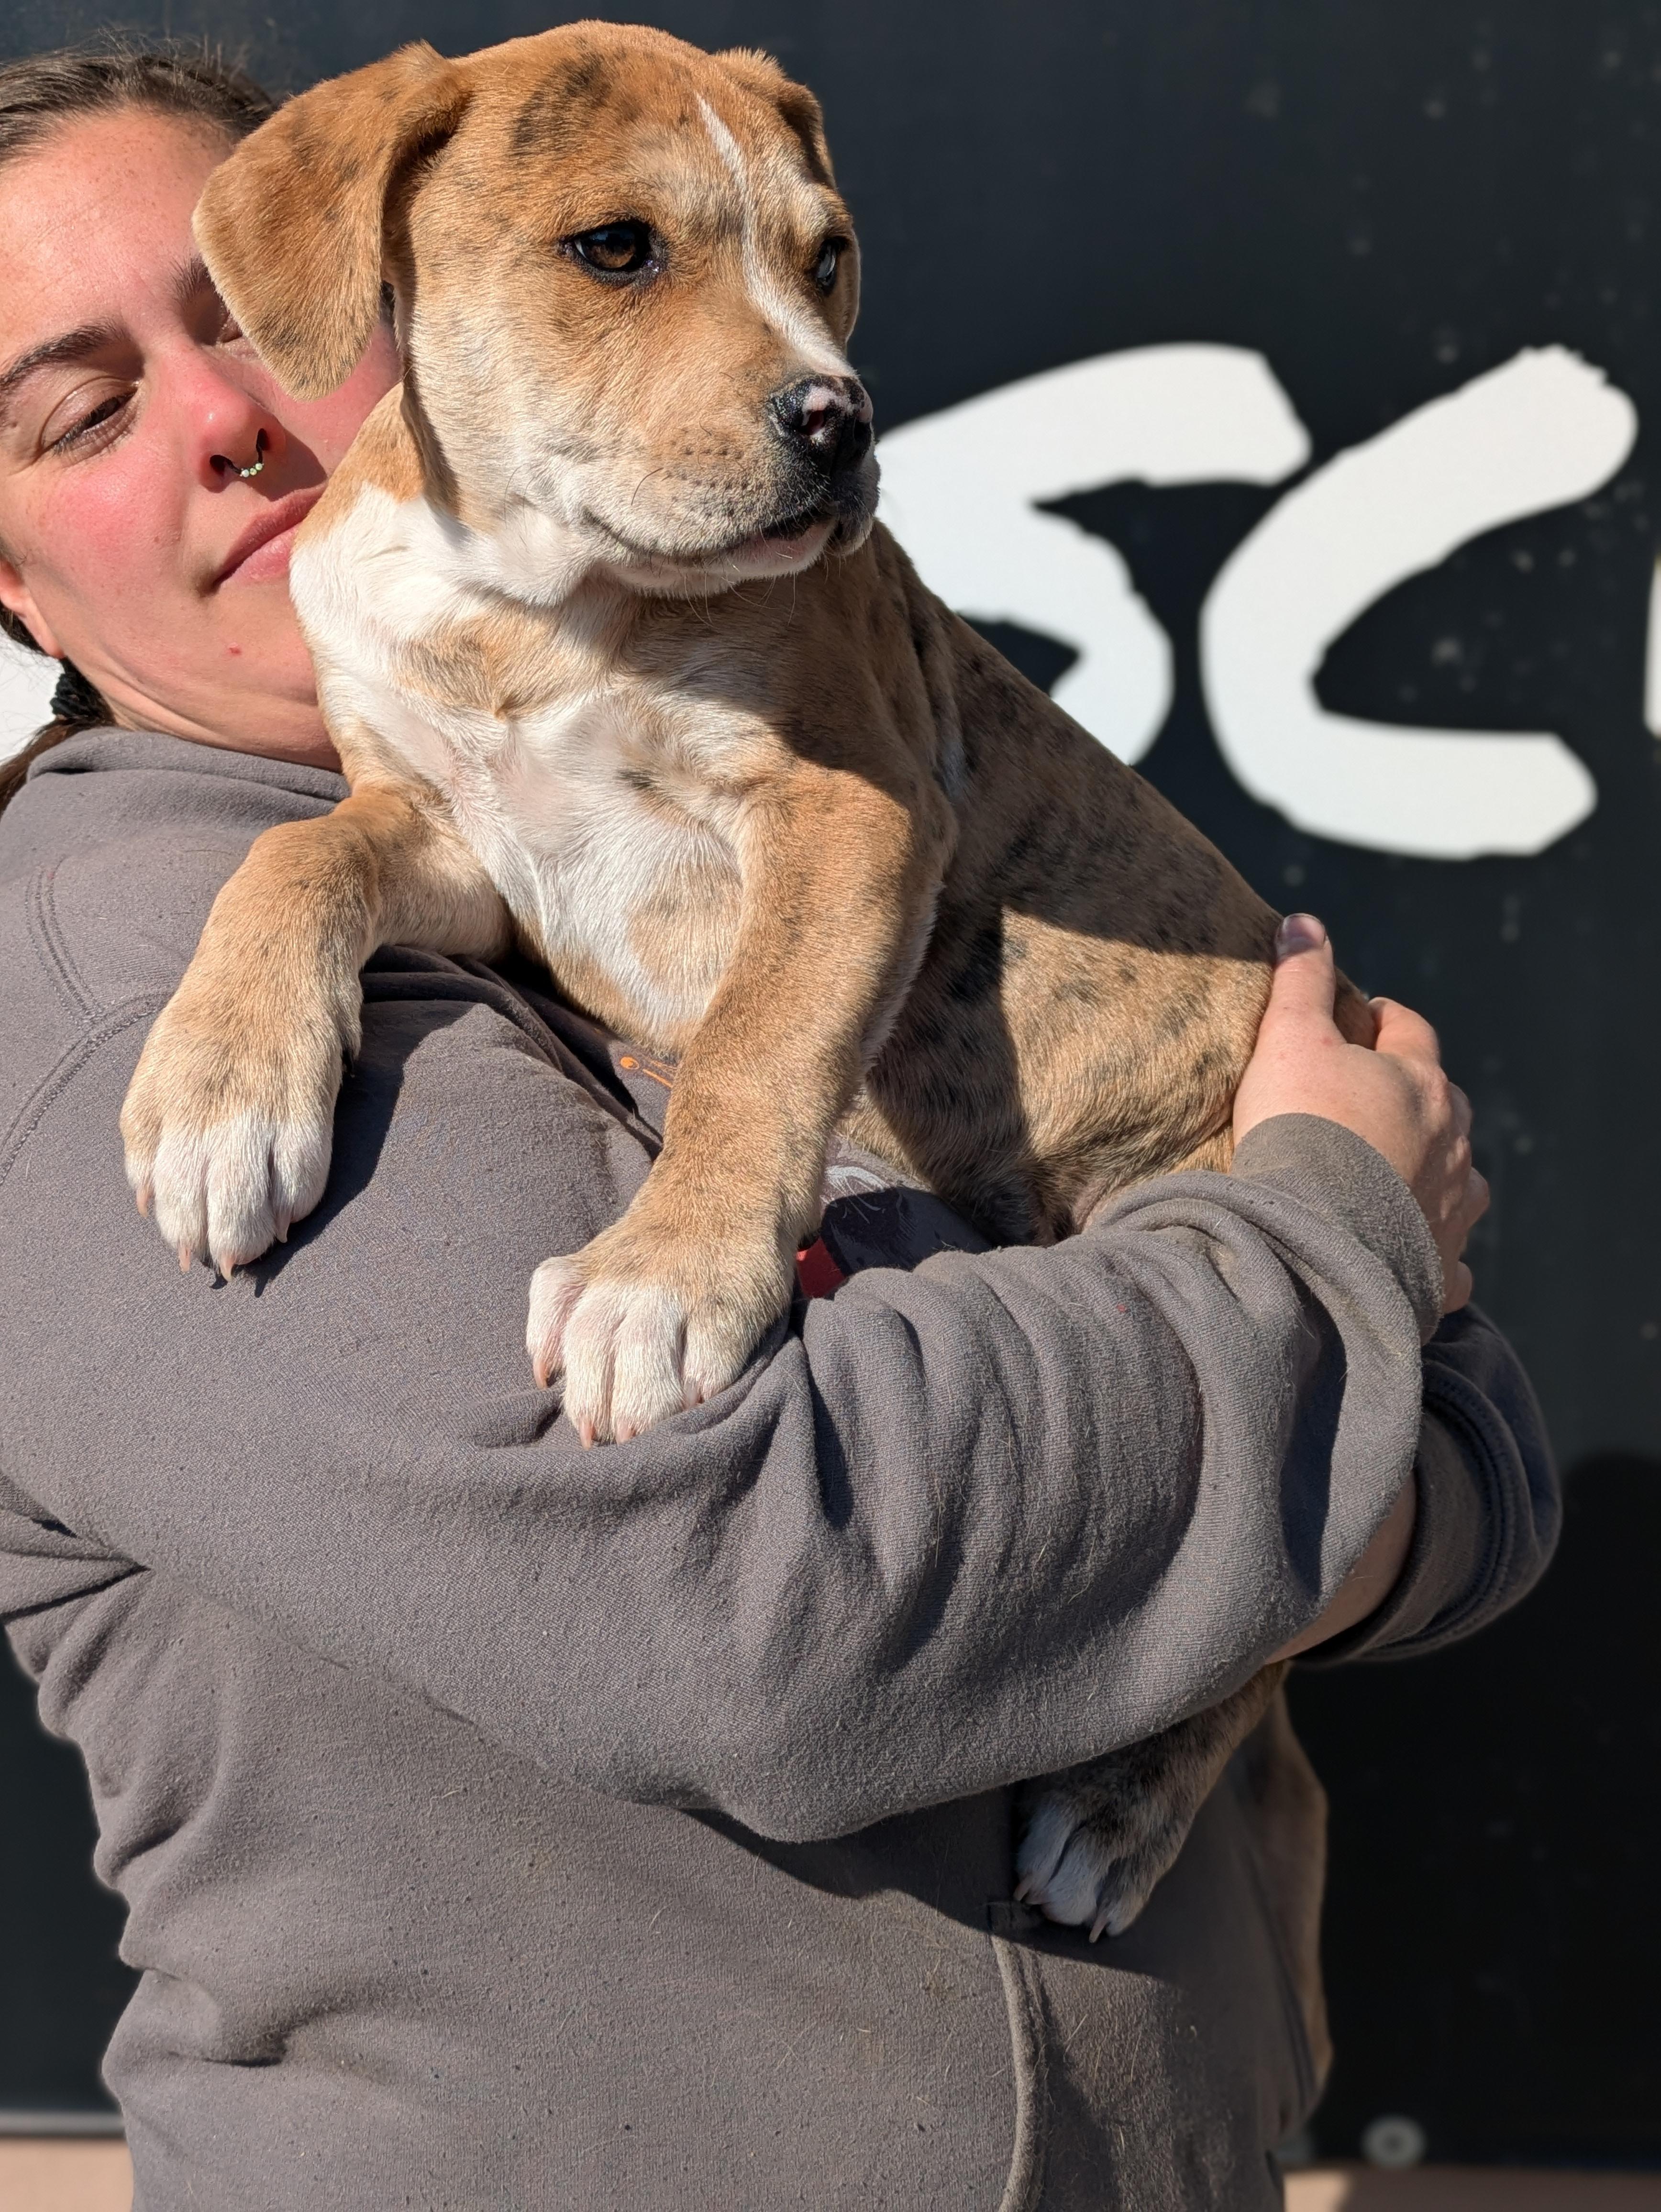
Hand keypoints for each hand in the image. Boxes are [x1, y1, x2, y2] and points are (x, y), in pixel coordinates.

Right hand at [1233, 914, 1487, 1311]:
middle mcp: (1451, 1141)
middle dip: (1416, 1097)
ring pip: (1460, 1177)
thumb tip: (1303, 922)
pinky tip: (1412, 1252)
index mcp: (1420, 1081)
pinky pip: (1452, 1258)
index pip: (1412, 1032)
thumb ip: (1299, 981)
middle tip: (1373, 1102)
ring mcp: (1453, 1205)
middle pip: (1444, 1103)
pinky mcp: (1443, 1266)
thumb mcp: (1288, 1041)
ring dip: (1435, 1172)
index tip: (1368, 1020)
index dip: (1387, 1021)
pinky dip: (1437, 1250)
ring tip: (1395, 1178)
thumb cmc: (1301, 1134)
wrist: (1314, 1243)